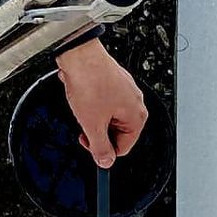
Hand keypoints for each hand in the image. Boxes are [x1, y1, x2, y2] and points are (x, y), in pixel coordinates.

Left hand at [55, 38, 146, 167]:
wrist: (80, 54)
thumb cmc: (90, 82)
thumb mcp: (92, 124)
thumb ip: (100, 148)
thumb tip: (105, 162)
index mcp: (136, 116)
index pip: (123, 148)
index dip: (103, 150)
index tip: (89, 146)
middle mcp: (135, 103)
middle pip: (116, 132)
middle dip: (97, 131)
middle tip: (83, 125)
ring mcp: (125, 90)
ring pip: (108, 116)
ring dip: (93, 117)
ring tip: (83, 107)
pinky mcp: (113, 81)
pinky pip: (103, 101)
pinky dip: (92, 103)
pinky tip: (83, 96)